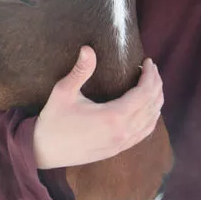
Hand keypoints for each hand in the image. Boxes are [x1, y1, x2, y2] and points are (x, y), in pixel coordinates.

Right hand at [33, 46, 163, 169]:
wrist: (44, 151)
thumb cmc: (53, 120)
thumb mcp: (63, 92)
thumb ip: (80, 71)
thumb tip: (88, 48)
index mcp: (113, 117)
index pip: (143, 94)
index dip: (149, 76)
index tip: (148, 61)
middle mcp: (122, 132)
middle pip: (151, 106)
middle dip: (156, 85)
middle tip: (152, 68)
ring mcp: (121, 143)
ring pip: (151, 121)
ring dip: (156, 101)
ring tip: (154, 84)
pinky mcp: (117, 150)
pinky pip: (143, 133)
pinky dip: (152, 118)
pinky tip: (150, 110)